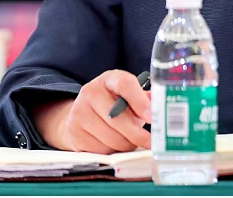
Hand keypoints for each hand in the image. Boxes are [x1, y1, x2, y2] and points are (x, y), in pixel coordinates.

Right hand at [33, 70, 151, 152]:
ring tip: (131, 142)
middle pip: (117, 118)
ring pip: (110, 138)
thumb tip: (159, 110)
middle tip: (150, 142)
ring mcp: (79, 112)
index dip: (140, 101)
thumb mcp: (127, 97)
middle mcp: (90, 92)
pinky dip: (112, 152)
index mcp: (108, 79)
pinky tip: (115, 146)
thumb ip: (143, 100)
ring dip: (126, 145)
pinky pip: (100, 150)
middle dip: (137, 134)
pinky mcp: (73, 132)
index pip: (125, 83)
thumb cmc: (112, 105)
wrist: (82, 114)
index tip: (151, 117)